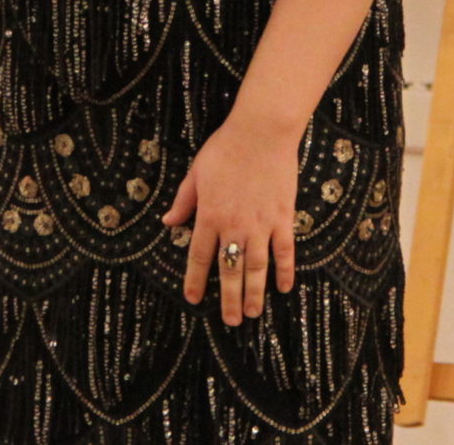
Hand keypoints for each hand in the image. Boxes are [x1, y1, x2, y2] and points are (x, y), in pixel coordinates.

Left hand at [160, 108, 299, 324]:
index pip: (199, 256)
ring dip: (254, 293)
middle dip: (229, 298)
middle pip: (229, 270)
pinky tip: (284, 288)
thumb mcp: (196, 172)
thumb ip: (184, 201)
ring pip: (256, 268)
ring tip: (252, 313)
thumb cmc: (226, 148)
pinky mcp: (283, 217)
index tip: (194, 299)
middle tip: (230, 320)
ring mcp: (260, 224)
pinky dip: (285, 271)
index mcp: (209, 215)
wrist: (261, 132)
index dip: (196, 280)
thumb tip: (168, 222)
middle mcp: (234, 225)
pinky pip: (285, 251)